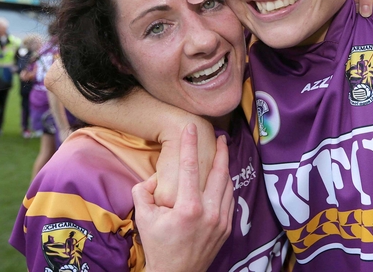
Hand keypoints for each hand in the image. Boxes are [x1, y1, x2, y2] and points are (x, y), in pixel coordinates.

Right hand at [133, 123, 232, 271]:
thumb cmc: (158, 245)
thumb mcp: (143, 217)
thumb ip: (143, 191)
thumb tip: (153, 176)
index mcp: (188, 208)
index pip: (190, 167)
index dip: (190, 144)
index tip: (191, 127)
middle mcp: (209, 212)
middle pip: (219, 172)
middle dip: (221, 151)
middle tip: (220, 137)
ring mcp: (221, 220)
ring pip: (227, 185)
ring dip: (225, 167)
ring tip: (223, 153)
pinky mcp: (227, 227)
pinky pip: (229, 199)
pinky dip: (226, 185)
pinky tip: (223, 178)